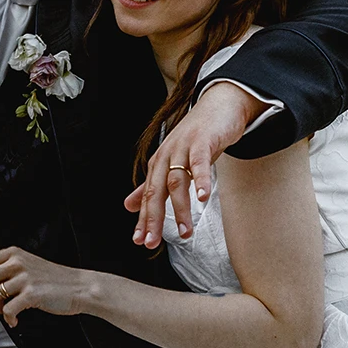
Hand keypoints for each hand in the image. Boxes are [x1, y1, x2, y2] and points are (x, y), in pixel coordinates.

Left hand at [0, 247, 92, 326]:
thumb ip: (6, 269)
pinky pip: (7, 311)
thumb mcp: (28, 264)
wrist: (80, 287)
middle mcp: (17, 262)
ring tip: (10, 310)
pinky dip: (9, 320)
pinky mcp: (31, 293)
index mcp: (13, 253)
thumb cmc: (55, 279)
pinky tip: (17, 319)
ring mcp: (24, 277)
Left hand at [125, 81, 264, 247]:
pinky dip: (201, 180)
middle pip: (157, 190)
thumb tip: (129, 206)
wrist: (219, 106)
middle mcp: (167, 156)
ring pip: (177, 181)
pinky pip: (200, 163)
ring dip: (181, 208)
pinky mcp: (203, 141)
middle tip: (152, 242)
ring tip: (185, 231)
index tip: (140, 241)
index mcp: (159, 163)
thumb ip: (153, 185)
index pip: (148, 196)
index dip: (143, 219)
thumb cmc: (197, 137)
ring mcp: (183, 148)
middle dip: (153, 218)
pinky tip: (203, 198)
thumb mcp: (173, 162)